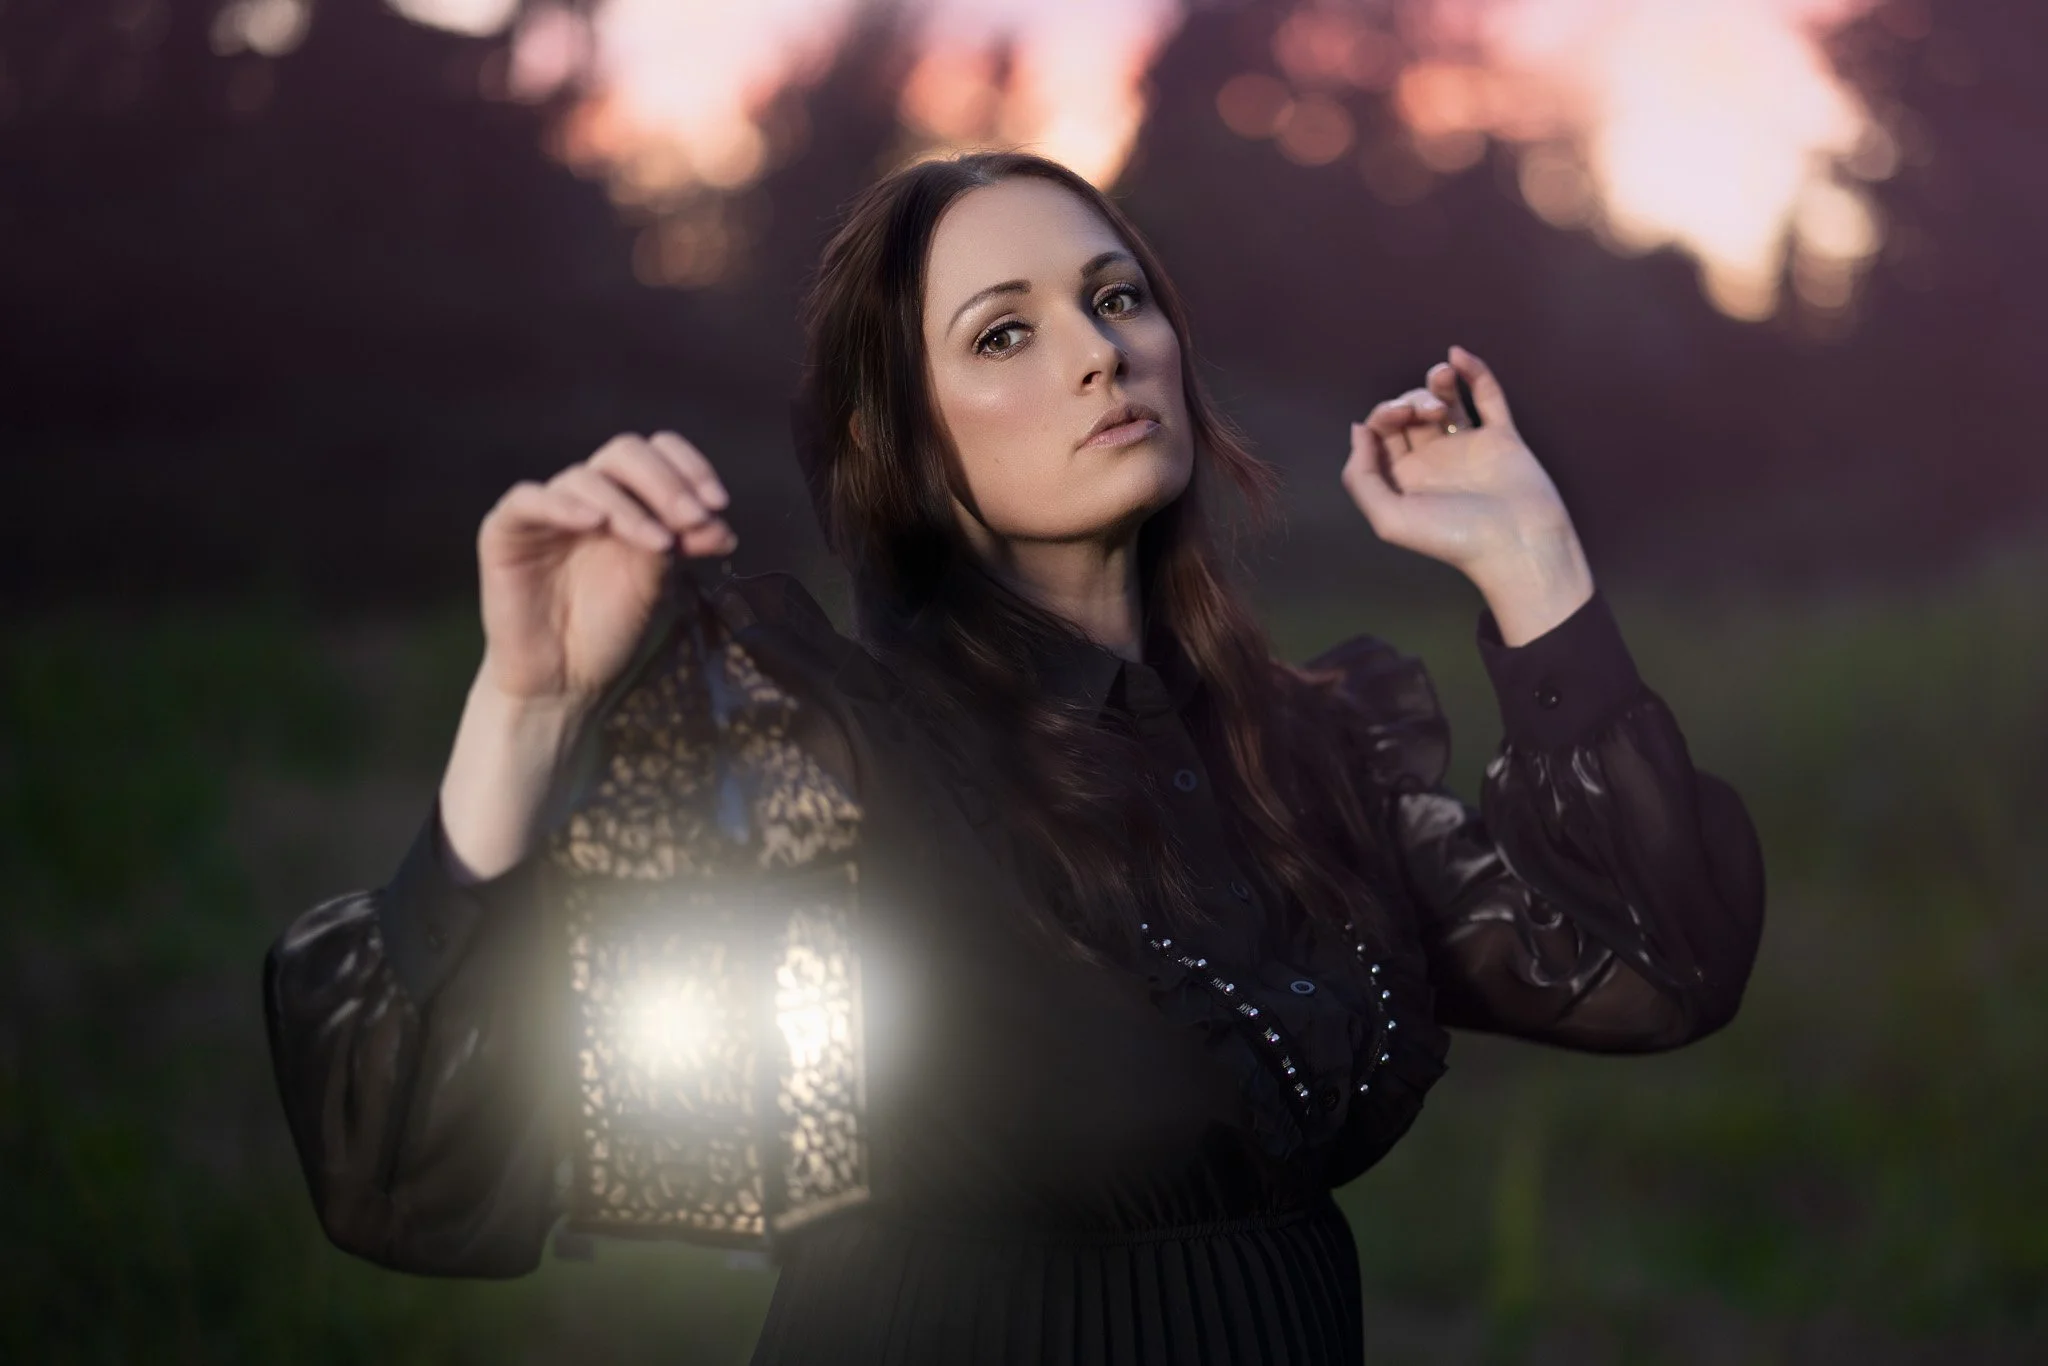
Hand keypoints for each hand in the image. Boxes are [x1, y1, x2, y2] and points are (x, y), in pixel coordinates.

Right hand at [474, 432, 736, 706]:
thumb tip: (720, 522)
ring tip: (659, 543)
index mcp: (628, 499)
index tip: (718, 504)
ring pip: (586, 477)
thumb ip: (683, 545)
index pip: (658, 453)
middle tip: (694, 518)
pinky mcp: (505, 530)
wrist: (565, 680)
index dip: (689, 468)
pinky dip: (563, 505)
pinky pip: (528, 499)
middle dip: (667, 483)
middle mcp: (589, 496)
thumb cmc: (611, 629)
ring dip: (630, 507)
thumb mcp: (658, 584)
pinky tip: (596, 522)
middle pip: (625, 453)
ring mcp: (547, 510)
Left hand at [1341, 345, 1578, 578]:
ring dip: (1437, 383)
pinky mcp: (1502, 438)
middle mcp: (1433, 461)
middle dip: (1411, 400)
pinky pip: (1488, 397)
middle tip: (1425, 411)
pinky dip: (1475, 372)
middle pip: (1410, 412)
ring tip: (1442, 376)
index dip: (1384, 414)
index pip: (1382, 432)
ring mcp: (1468, 447)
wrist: (1517, 545)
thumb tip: (1358, 429)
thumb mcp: (1389, 519)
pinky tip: (1458, 355)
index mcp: (1404, 479)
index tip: (1398, 417)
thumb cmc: (1453, 539)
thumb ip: (1363, 477)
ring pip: (1445, 401)